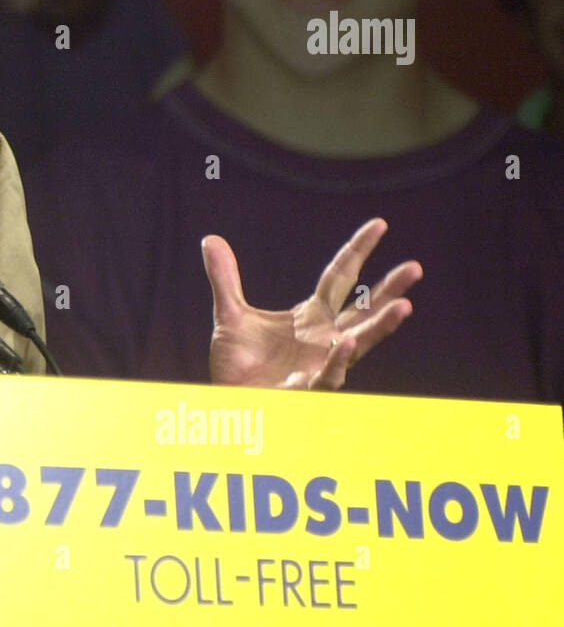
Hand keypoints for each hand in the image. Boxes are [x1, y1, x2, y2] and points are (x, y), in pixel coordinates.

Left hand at [202, 217, 420, 389]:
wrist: (229, 401)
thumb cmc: (239, 365)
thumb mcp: (229, 314)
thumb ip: (225, 278)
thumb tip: (211, 239)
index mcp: (311, 317)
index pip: (340, 277)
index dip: (358, 251)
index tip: (380, 224)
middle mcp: (325, 338)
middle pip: (363, 308)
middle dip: (389, 289)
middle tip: (415, 268)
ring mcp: (321, 363)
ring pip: (359, 341)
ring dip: (381, 326)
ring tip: (405, 306)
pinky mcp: (308, 388)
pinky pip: (329, 375)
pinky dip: (338, 360)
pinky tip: (348, 344)